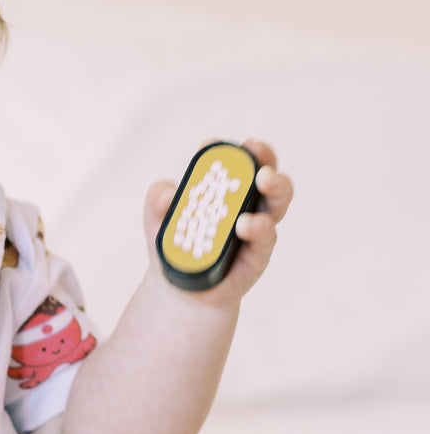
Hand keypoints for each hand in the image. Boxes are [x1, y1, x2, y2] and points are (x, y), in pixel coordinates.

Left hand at [143, 139, 293, 305]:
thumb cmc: (174, 246)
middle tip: (257, 154)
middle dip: (265, 160)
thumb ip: (158, 201)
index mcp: (224, 190)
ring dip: (275, 188)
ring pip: (276, 203)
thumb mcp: (157, 220)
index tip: (224, 145)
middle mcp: (246, 204)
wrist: (179, 288)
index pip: (235, 163)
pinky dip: (259, 227)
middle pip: (266, 175)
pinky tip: (248, 224)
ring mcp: (256, 228)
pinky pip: (266, 238)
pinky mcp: (259, 255)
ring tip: (263, 181)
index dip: (235, 151)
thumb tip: (168, 194)